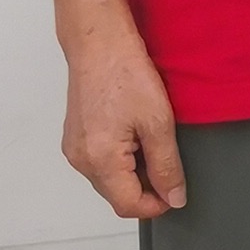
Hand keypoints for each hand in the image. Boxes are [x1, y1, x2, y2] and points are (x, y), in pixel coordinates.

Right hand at [62, 15, 185, 217]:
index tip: (175, 192)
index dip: (157, 205)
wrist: (99, 42)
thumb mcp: (158, 122)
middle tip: (168, 160)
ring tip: (150, 139)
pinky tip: (134, 132)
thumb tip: (174, 197)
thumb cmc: (124, 72)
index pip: (129, 206)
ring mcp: (73, 148)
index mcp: (99, 160)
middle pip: (117, 195)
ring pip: (108, 180)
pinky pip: (99, 162)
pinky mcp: (74, 137)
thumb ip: (167, 165)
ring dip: (133, 172)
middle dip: (145, 188)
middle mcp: (80, 159)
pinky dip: (120, 158)